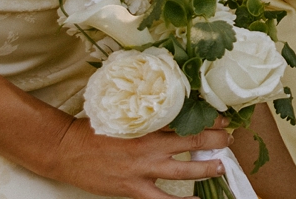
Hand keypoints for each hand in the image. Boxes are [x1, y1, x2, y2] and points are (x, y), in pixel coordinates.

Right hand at [47, 119, 231, 198]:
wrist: (67, 150)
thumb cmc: (94, 129)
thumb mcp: (124, 114)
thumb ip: (148, 113)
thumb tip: (172, 105)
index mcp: (149, 124)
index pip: (189, 120)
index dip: (210, 120)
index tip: (223, 119)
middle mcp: (151, 147)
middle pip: (195, 143)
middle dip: (217, 141)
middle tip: (229, 140)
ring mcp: (144, 170)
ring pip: (186, 171)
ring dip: (208, 168)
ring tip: (222, 166)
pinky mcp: (134, 188)